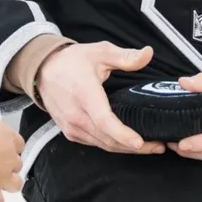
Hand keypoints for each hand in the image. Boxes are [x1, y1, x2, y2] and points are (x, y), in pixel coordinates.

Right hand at [0, 101, 23, 201]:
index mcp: (8, 138)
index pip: (19, 144)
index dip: (13, 146)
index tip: (5, 147)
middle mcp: (10, 158)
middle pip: (18, 164)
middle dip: (11, 166)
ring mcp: (3, 177)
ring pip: (16, 184)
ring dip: (10, 184)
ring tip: (0, 184)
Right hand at [36, 41, 165, 154]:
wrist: (42, 70)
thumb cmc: (72, 60)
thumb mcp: (100, 52)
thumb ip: (125, 56)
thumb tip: (149, 53)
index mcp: (85, 94)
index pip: (104, 121)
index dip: (123, 135)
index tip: (140, 142)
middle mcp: (76, 115)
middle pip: (107, 139)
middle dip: (134, 147)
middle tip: (159, 146)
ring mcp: (71, 126)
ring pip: (102, 145)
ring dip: (125, 149)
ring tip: (149, 147)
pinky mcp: (70, 132)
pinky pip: (94, 144)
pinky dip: (112, 146)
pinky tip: (127, 144)